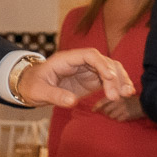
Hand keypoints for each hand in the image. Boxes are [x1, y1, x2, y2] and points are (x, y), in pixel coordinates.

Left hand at [17, 48, 133, 107]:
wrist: (29, 86)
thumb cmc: (31, 85)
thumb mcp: (38, 91)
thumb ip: (54, 95)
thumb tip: (72, 101)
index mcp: (66, 59)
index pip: (89, 55)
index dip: (101, 64)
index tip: (109, 77)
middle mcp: (79, 61)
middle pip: (104, 62)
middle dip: (114, 76)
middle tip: (118, 95)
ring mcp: (87, 69)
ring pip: (110, 69)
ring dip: (120, 80)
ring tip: (127, 94)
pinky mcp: (91, 79)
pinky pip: (109, 79)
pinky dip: (118, 85)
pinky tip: (125, 94)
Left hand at [94, 94, 144, 121]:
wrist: (147, 104)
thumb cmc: (133, 100)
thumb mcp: (123, 95)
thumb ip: (113, 98)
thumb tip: (101, 106)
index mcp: (117, 96)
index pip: (102, 102)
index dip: (96, 107)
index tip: (93, 110)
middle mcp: (118, 102)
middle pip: (105, 111)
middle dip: (106, 112)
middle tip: (111, 111)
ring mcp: (122, 109)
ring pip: (111, 116)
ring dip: (113, 116)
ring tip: (119, 113)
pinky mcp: (127, 115)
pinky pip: (118, 119)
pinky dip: (119, 119)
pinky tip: (123, 116)